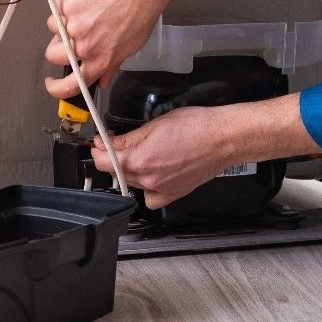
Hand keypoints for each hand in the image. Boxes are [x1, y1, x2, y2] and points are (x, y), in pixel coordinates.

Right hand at [44, 0, 168, 96]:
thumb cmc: (142, 13)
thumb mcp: (131, 47)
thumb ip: (112, 65)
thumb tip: (101, 81)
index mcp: (99, 61)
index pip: (70, 85)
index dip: (56, 87)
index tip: (52, 82)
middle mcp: (83, 46)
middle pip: (53, 55)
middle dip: (58, 47)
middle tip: (72, 35)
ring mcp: (72, 24)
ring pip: (52, 28)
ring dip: (62, 22)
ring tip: (83, 11)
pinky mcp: (67, 3)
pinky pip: (56, 6)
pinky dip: (64, 2)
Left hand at [91, 94, 321, 208]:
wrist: (223, 138)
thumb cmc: (196, 126)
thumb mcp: (156, 124)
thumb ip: (128, 137)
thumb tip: (107, 142)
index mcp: (139, 159)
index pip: (103, 159)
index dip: (98, 147)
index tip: (100, 140)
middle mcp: (147, 179)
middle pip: (116, 171)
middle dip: (113, 156)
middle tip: (120, 142)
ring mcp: (160, 189)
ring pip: (131, 183)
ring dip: (129, 170)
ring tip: (141, 154)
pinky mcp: (173, 194)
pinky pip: (149, 197)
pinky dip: (146, 188)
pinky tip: (152, 175)